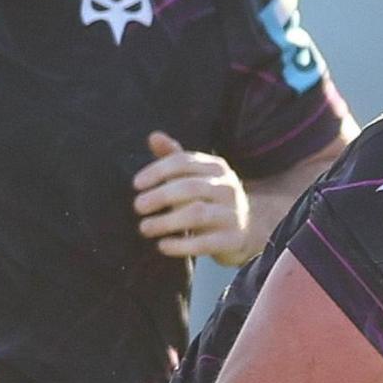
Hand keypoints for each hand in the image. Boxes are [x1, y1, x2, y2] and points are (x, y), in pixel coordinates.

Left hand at [133, 131, 255, 262]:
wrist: (247, 230)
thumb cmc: (211, 199)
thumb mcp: (195, 176)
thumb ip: (174, 157)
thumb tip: (154, 136)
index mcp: (216, 167)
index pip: (184, 162)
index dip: (158, 171)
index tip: (136, 184)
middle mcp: (228, 187)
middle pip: (190, 187)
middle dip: (160, 196)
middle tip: (137, 206)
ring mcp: (233, 214)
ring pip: (197, 214)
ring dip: (166, 221)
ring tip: (144, 228)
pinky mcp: (233, 239)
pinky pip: (205, 243)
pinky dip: (181, 245)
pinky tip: (162, 246)